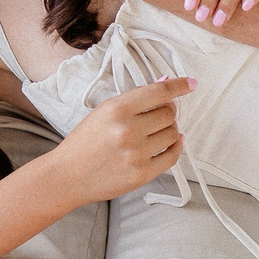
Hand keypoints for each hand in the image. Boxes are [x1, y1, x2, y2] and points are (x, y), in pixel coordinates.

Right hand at [56, 77, 192, 200]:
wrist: (67, 175)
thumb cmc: (84, 142)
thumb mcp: (104, 112)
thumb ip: (134, 99)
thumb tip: (165, 82)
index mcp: (117, 109)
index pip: (159, 92)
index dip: (179, 86)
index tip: (191, 84)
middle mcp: (128, 130)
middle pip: (169, 113)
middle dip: (168, 112)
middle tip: (158, 115)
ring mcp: (137, 154)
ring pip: (173, 133)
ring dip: (170, 130)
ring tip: (156, 132)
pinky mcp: (142, 174)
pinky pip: (172, 156)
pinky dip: (175, 147)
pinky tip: (172, 142)